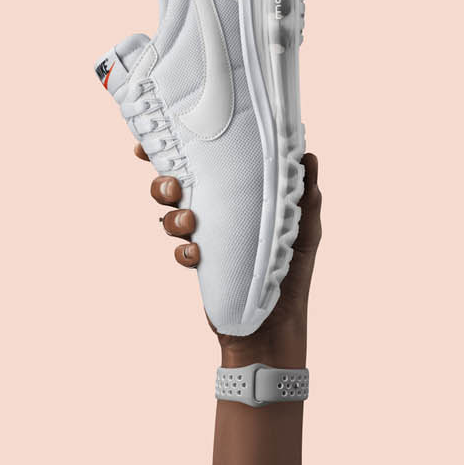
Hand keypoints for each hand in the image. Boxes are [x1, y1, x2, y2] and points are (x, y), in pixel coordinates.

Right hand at [139, 143, 321, 366]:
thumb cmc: (294, 269)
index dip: (177, 149)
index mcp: (236, 194)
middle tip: (172, 186)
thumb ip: (305, 195)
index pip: (204, 164)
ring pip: (170, 218)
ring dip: (173, 216)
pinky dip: (185, 253)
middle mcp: (216, 213)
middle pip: (173, 187)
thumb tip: (308, 155)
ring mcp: (205, 240)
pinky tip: (198, 256)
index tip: (155, 141)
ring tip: (189, 222)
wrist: (279, 323)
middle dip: (162, 182)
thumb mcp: (306, 228)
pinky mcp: (202, 267)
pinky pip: (181, 253)